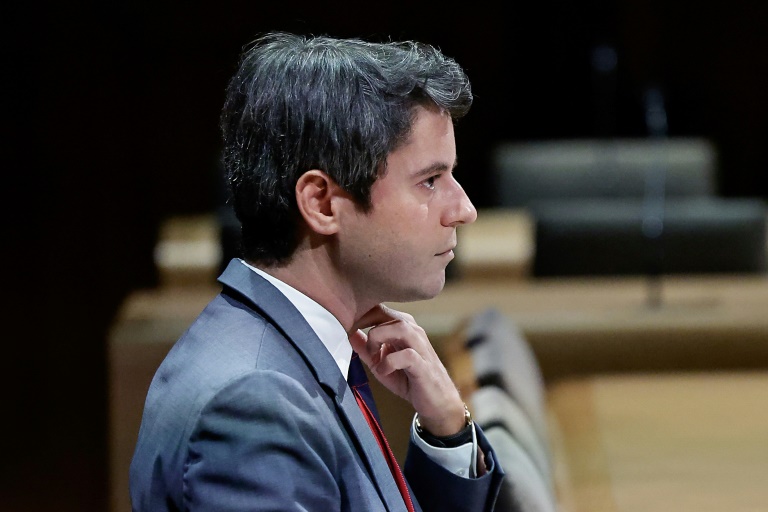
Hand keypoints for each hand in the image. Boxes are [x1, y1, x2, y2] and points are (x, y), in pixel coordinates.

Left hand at [349, 304, 465, 436]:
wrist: (436, 402)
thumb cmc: (409, 379)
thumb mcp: (380, 363)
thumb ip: (365, 348)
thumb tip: (349, 333)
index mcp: (402, 327)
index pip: (378, 310)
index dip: (360, 317)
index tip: (347, 331)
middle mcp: (413, 331)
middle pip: (385, 313)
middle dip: (367, 327)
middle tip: (362, 348)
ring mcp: (420, 346)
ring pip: (399, 327)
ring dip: (379, 339)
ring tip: (373, 357)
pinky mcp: (424, 364)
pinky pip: (407, 355)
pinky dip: (389, 362)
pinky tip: (384, 371)